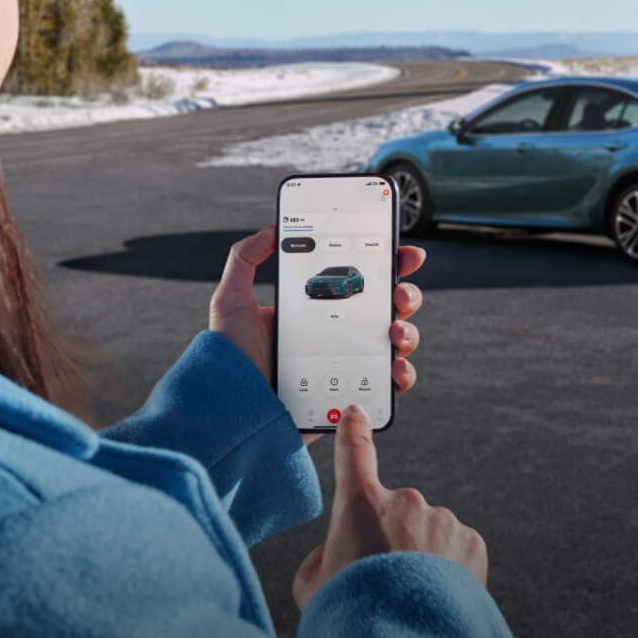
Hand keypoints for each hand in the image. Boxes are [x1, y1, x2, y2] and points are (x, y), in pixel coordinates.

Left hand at [209, 227, 425, 429]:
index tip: (403, 252)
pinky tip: (394, 366)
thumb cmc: (229, 359)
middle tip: (398, 291)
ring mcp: (350, 364)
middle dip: (405, 293)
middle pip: (388, 308)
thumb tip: (271, 230)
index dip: (388, 265)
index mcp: (319, 310)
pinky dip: (402, 373)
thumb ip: (244, 260)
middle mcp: (339, 335)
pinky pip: (389, 384)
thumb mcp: (231, 301)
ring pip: (397, 342)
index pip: (361, 281)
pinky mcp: (353, 395)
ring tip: (395, 330)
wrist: (233, 408)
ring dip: (408, 331)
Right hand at [293, 404, 486, 609]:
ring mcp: (442, 519)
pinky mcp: (472, 541)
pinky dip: (447, 570)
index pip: (353, 453)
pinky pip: (454, 549)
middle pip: (393, 516)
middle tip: (381, 583)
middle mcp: (404, 501)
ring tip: (410, 598)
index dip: (353, 432)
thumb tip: (343, 552)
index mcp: (360, 504)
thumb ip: (325, 556)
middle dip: (389, 542)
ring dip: (420, 557)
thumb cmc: (352, 615)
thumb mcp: (311, 585)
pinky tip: (435, 597)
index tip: (356, 413)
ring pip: (427, 533)